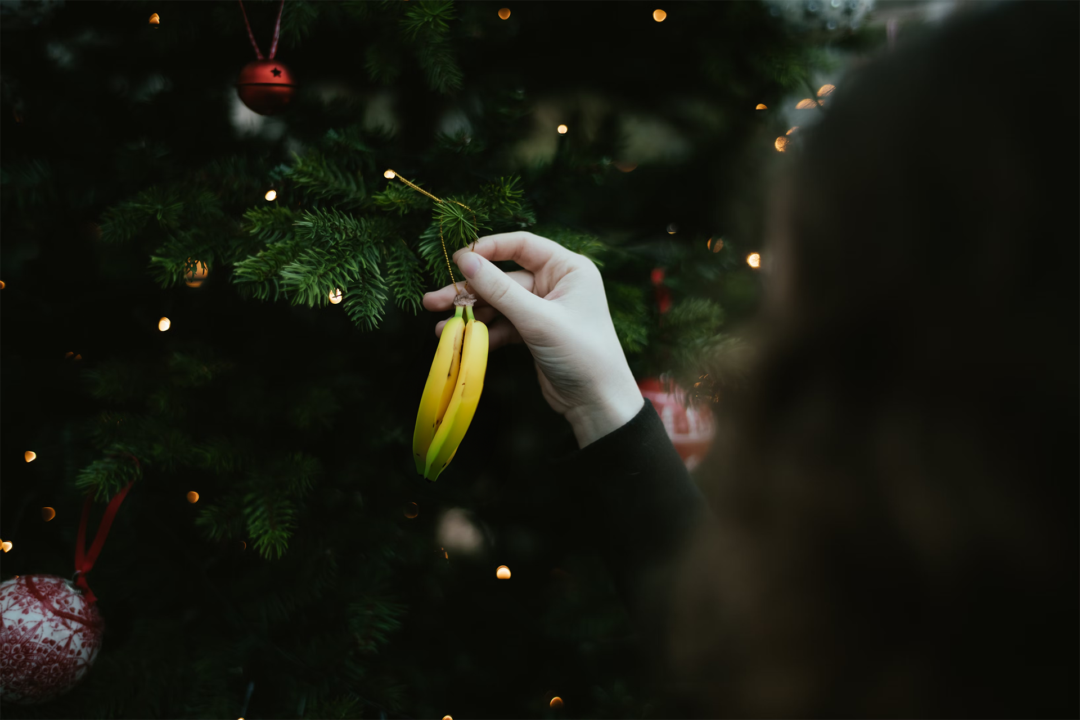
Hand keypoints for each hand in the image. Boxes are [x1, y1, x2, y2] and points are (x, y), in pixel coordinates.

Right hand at [422, 231, 643, 447]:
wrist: (598, 404)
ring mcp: (544, 309)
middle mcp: (557, 283)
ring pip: (500, 303)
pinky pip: (503, 324)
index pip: (522, 245)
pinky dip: (483, 332)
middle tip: (434, 300)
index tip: (457, 259)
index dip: (488, 249)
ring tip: (440, 326)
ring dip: (471, 314)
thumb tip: (465, 260)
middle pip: (504, 277)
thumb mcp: (538, 320)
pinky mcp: (534, 332)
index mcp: (568, 269)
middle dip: (470, 291)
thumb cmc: (581, 354)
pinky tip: (458, 339)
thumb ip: (500, 289)